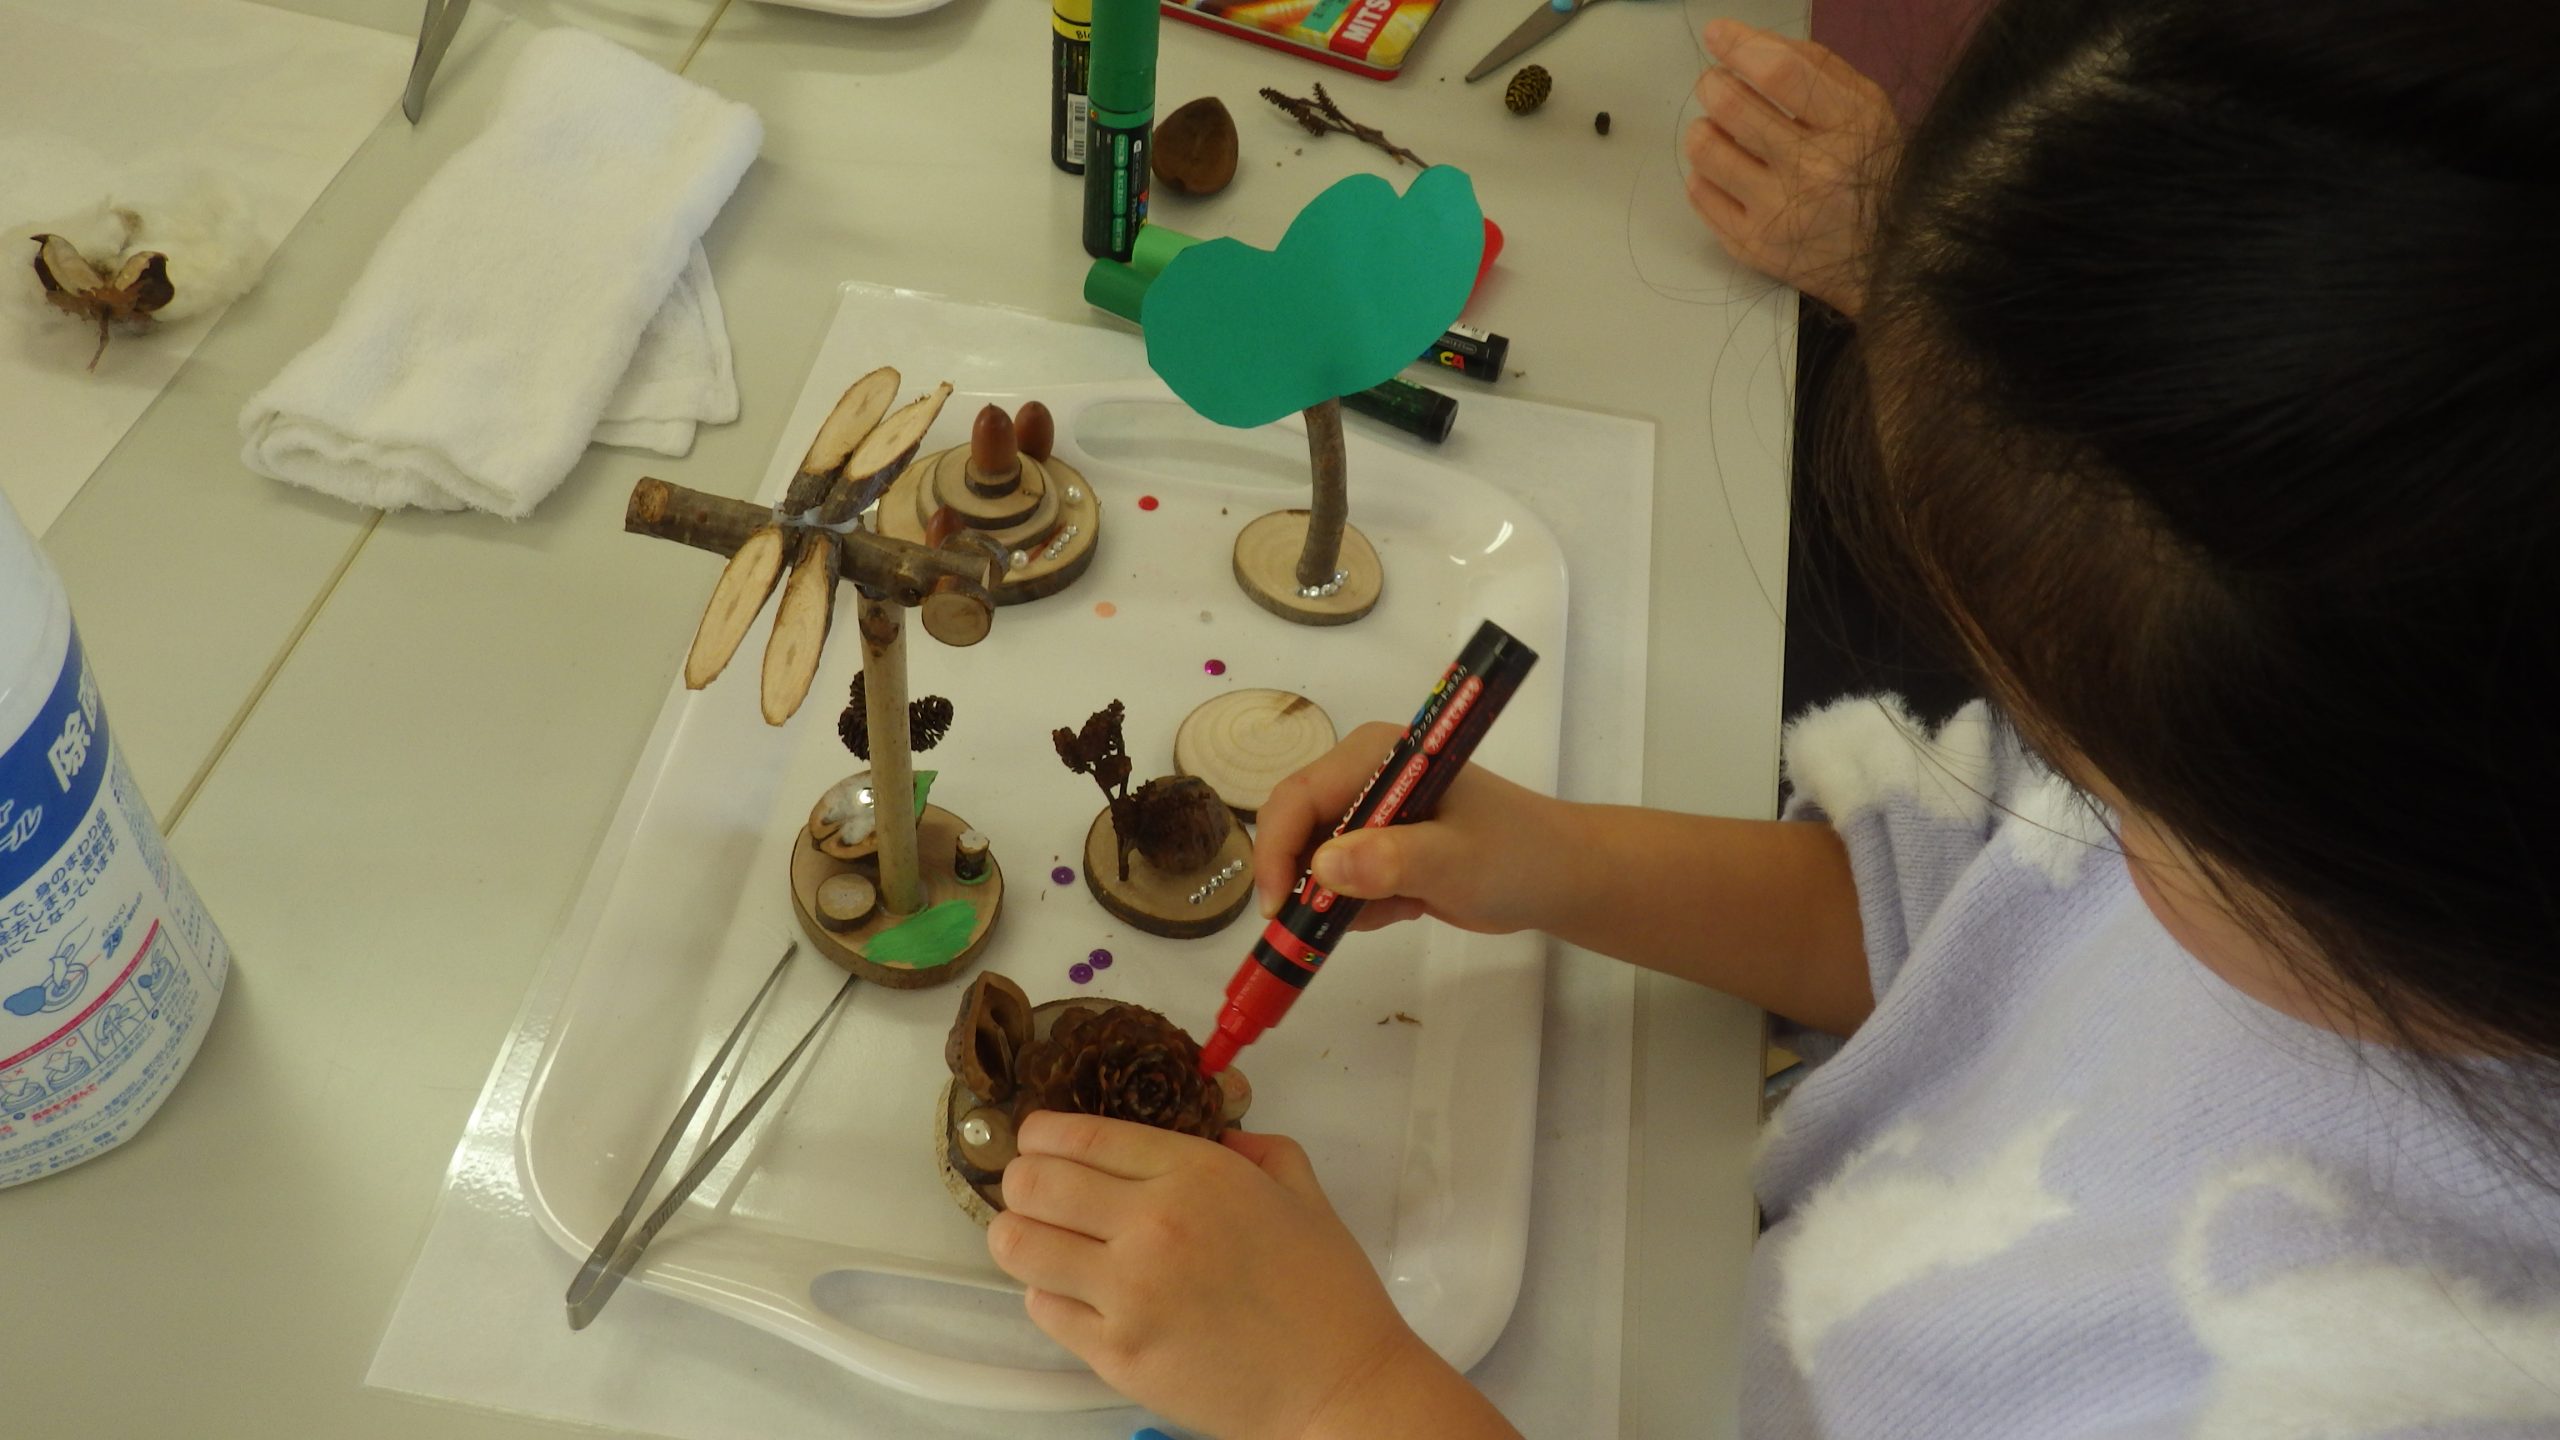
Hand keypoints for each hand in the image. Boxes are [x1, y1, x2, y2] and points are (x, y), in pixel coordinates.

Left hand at [990, 1113, 1467, 1439]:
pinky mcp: (1115, 1354)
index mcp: (1197, 1174)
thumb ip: (1250, 1147)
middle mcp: (1151, 1226)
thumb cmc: (1328, 1290)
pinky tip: (1079, 1294)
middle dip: (1022, 1180)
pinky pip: (1042, 1308)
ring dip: (1022, 1236)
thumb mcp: (1300, 1189)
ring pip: (1019, 1244)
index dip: (1042, 1133)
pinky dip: (1050, 1295)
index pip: (1081, 1136)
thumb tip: (1212, 1130)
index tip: (1035, 1139)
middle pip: (1033, 1184)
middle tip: (1036, 1192)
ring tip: (1045, 1243)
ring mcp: (1127, 1294)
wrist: (1340, 1387)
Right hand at [1250, 721, 1565, 934]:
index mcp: (1377, 754)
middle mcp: (1365, 774)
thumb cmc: (1515, 857)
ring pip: (1315, 861)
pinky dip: (1363, 906)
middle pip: (1297, 827)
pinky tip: (1410, 906)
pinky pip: (1340, 881)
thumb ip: (1391, 862)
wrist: (1560, 879)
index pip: (1299, 796)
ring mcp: (1372, 811)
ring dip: (1340, 899)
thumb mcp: (1454, 861)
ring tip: (1397, 908)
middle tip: (1318, 929)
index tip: (1278, 909)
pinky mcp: (1381, 845)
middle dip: (1303, 882)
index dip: (1277, 850)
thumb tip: (1322, 866)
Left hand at [1684, 19, 1897, 315]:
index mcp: (1850, 128)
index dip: (1740, 46)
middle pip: (1732, 106)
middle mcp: (1814, 172)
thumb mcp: (1866, 107)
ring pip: (1705, 149)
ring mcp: (1779, 214)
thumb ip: (1814, 67)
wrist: (1890, 256)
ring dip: (1705, 128)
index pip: (1780, 73)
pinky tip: (1727, 170)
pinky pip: (1700, 193)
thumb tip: (1745, 41)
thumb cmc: (1872, 168)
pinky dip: (1705, 172)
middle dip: (1714, 84)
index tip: (1717, 35)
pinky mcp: (1752, 247)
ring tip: (1722, 130)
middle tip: (1718, 84)